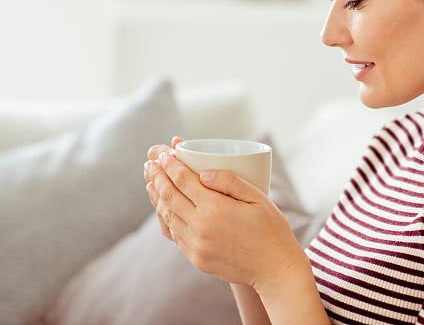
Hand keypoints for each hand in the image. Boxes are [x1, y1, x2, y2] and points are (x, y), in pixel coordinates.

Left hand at [145, 144, 305, 290]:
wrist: (274, 269)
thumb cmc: (271, 229)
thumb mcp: (257, 198)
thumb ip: (230, 182)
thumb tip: (203, 172)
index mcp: (215, 208)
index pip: (183, 181)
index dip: (171, 166)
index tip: (163, 155)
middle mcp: (201, 227)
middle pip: (170, 197)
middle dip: (158, 178)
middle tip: (149, 165)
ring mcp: (196, 245)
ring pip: (168, 216)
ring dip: (157, 198)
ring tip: (151, 184)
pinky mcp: (197, 258)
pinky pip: (175, 235)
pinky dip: (167, 218)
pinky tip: (166, 210)